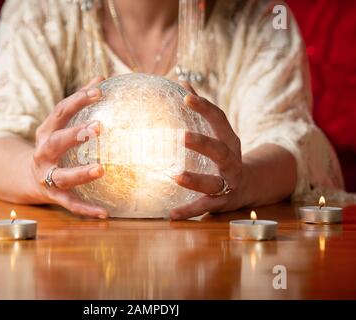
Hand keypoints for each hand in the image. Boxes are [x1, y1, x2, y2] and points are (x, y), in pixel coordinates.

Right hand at [31, 77, 108, 218]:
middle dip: (75, 135)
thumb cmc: (53, 144)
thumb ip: (80, 101)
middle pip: (56, 142)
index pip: (61, 111)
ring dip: (80, 172)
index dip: (78, 99)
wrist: (27, 176)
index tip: (100, 89)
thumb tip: (101, 77)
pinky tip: (105, 213)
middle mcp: (44, 153)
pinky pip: (71, 204)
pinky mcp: (54, 195)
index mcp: (46, 132)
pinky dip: (87, 209)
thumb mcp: (60, 123)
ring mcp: (47, 175)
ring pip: (63, 176)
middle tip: (98, 127)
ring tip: (100, 170)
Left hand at [171, 85, 245, 219]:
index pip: (219, 120)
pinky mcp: (222, 203)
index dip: (204, 107)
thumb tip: (183, 83)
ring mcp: (228, 183)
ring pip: (214, 182)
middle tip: (182, 136)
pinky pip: (205, 207)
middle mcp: (231, 161)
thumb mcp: (218, 133)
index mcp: (229, 140)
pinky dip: (189, 210)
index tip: (185, 96)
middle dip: (203, 143)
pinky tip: (172, 214)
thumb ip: (201, 110)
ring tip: (176, 176)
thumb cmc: (225, 154)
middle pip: (220, 151)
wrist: (249, 186)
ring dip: (196, 180)